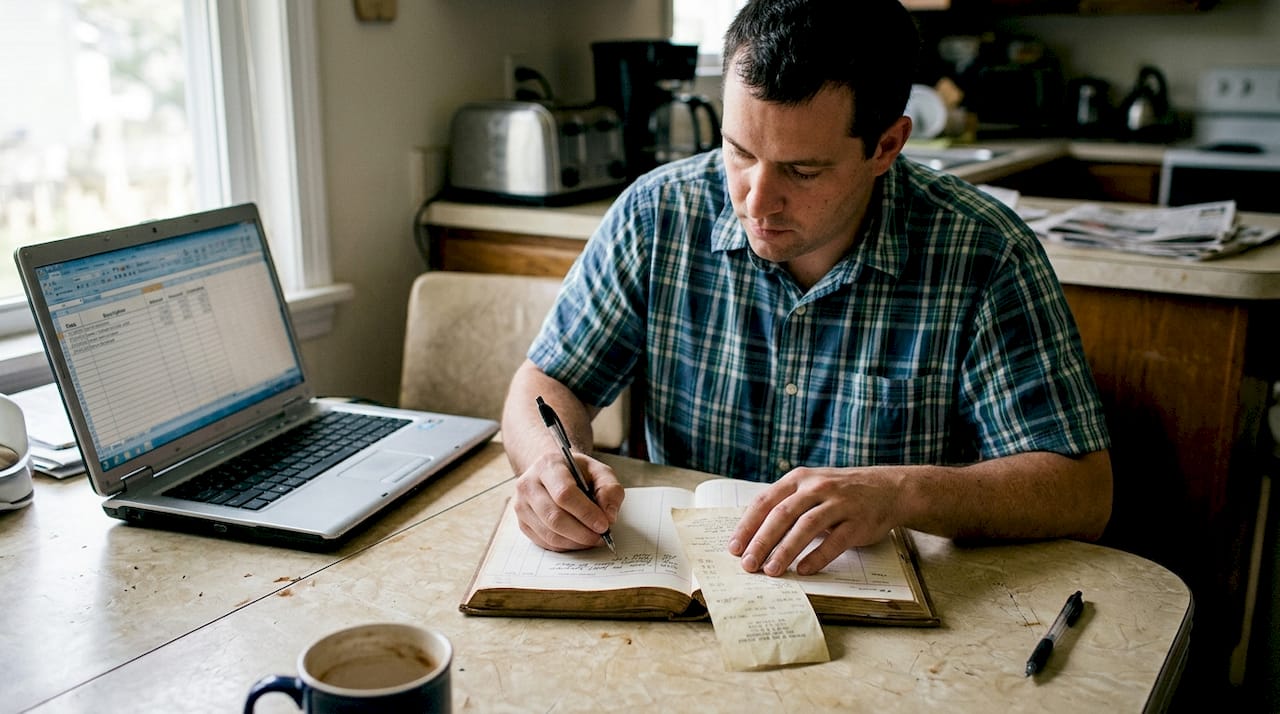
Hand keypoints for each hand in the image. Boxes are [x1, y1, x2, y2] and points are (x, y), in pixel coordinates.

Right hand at [512, 450, 623, 550]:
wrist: (553, 473)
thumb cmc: (577, 473)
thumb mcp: (599, 472)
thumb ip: (610, 490)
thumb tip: (609, 516)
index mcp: (548, 465)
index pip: (564, 493)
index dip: (585, 513)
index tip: (604, 525)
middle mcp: (529, 484)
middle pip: (554, 517)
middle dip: (582, 532)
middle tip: (601, 537)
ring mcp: (521, 505)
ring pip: (549, 534)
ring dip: (575, 542)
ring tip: (593, 539)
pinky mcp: (522, 523)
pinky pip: (544, 542)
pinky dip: (565, 546)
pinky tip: (579, 540)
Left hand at [727, 466, 905, 575]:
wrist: (888, 488)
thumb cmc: (841, 493)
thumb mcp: (811, 488)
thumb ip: (786, 505)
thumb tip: (753, 536)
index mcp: (798, 479)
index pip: (765, 501)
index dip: (748, 525)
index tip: (734, 548)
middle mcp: (816, 487)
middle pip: (782, 514)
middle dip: (761, 541)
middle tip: (748, 565)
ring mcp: (838, 503)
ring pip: (806, 527)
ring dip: (786, 550)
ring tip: (772, 570)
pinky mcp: (857, 521)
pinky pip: (835, 541)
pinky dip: (817, 556)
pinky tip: (803, 570)